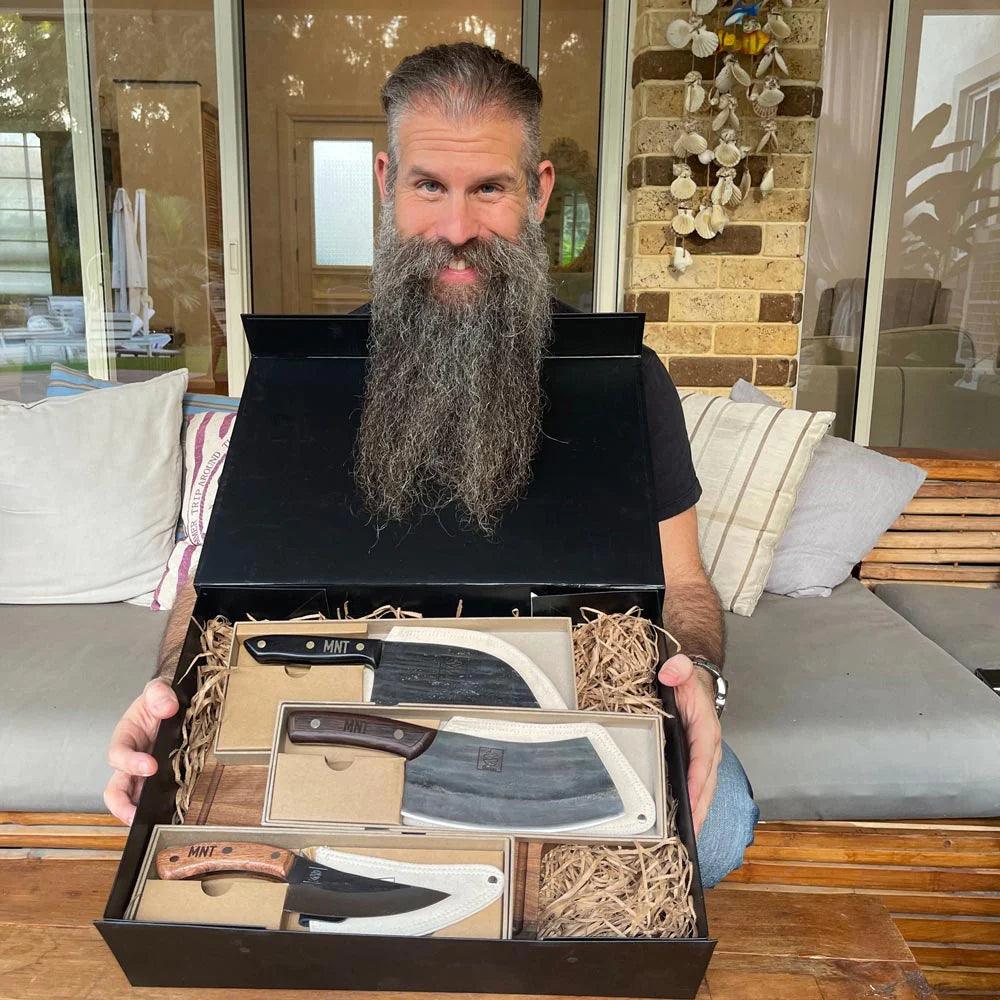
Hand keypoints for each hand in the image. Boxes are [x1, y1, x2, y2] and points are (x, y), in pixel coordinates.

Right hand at [104, 679, 178, 824]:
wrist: (173, 705)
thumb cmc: (159, 699)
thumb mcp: (158, 689)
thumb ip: (159, 693)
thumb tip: (167, 706)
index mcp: (126, 737)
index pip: (118, 754)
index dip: (129, 762)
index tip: (150, 766)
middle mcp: (130, 759)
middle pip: (115, 788)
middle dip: (121, 804)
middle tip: (135, 814)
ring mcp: (143, 773)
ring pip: (132, 798)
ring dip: (137, 812)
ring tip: (151, 822)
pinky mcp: (160, 780)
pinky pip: (154, 798)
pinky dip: (158, 808)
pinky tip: (169, 814)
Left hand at [657, 653, 721, 834]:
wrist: (694, 682)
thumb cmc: (687, 682)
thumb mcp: (681, 671)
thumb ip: (677, 669)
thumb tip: (670, 672)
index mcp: (706, 728)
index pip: (702, 758)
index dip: (698, 779)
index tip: (692, 799)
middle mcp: (709, 747)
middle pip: (707, 782)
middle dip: (700, 808)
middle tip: (690, 832)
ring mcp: (704, 758)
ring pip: (705, 789)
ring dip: (698, 812)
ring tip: (688, 836)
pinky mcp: (697, 763)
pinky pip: (698, 786)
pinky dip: (694, 805)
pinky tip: (684, 821)